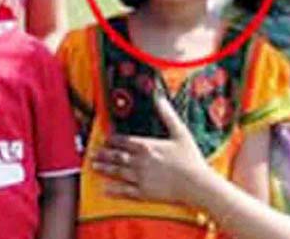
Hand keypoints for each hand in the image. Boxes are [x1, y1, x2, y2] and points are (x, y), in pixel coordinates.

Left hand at [91, 94, 212, 202]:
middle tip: (92, 153)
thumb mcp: (180, 132)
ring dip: (104, 169)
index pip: (124, 141)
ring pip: (118, 172)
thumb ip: (167, 114)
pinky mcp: (144, 192)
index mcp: (147, 146)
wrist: (197, 184)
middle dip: (104, 154)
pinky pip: (125, 191)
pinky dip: (114, 190)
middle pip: (117, 156)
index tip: (105, 140)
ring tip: (93, 166)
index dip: (113, 140)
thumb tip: (159, 97)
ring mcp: (140, 177)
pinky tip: (105, 189)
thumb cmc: (190, 158)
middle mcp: (140, 161)